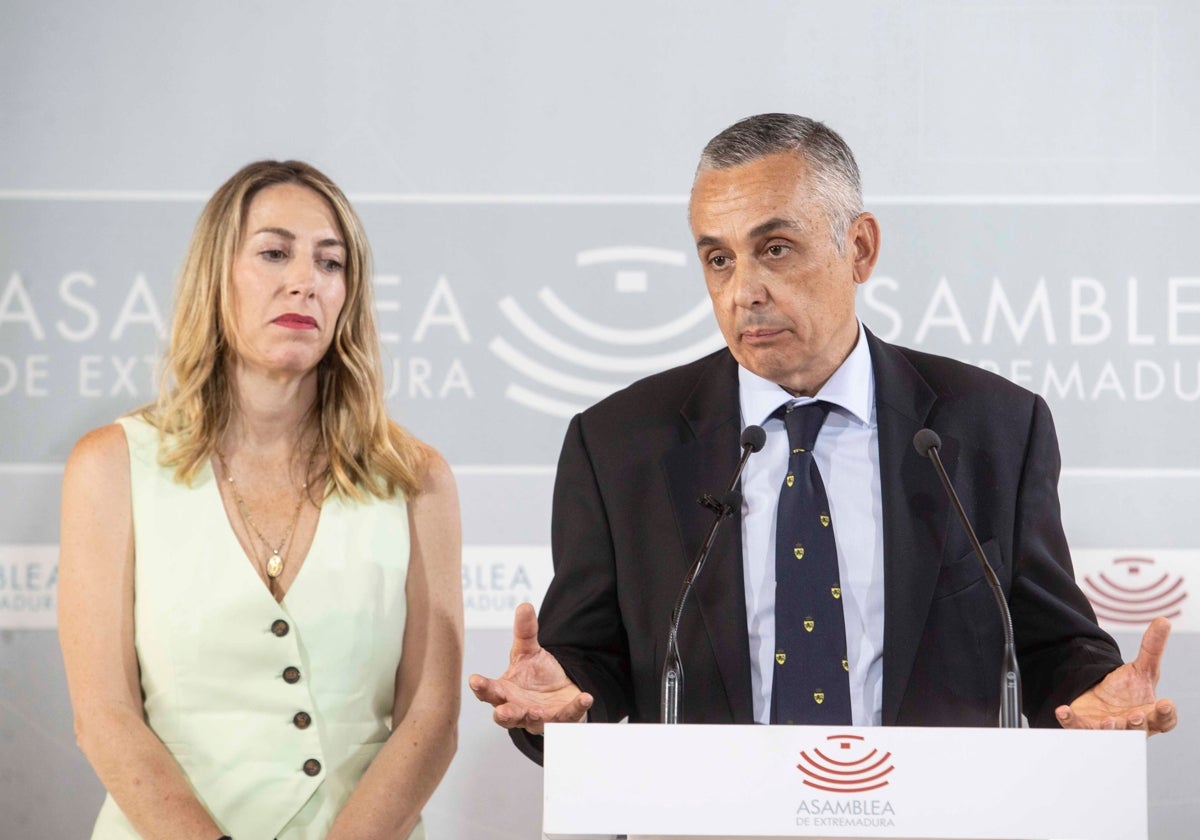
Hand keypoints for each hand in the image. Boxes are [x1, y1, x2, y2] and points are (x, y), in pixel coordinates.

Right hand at [469, 602, 592, 734]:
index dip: (481, 687)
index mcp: (505, 691)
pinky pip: (568, 716)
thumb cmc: (536, 675)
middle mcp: (518, 708)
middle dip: (505, 714)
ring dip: (533, 717)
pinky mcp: (561, 719)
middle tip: (502, 711)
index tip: (475, 680)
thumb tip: (525, 606)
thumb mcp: (529, 651)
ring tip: (536, 710)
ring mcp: (538, 717)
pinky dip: (576, 707)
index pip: (489, 692)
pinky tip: (585, 697)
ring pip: (533, 722)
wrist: (560, 691)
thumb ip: (525, 632)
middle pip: (506, 716)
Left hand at [1055, 616, 1176, 735]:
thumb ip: (1153, 647)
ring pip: (1111, 734)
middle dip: (1137, 724)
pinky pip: (1077, 726)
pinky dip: (1070, 720)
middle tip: (1134, 717)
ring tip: (1108, 721)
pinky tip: (1063, 710)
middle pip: (1139, 729)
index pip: (1165, 718)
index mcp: (1151, 714)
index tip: (1167, 703)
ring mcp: (1109, 729)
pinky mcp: (1086, 726)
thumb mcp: (1142, 668)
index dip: (1167, 713)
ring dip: (1110, 729)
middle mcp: (1132, 726)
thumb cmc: (1129, 690)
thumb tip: (1163, 620)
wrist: (1102, 700)